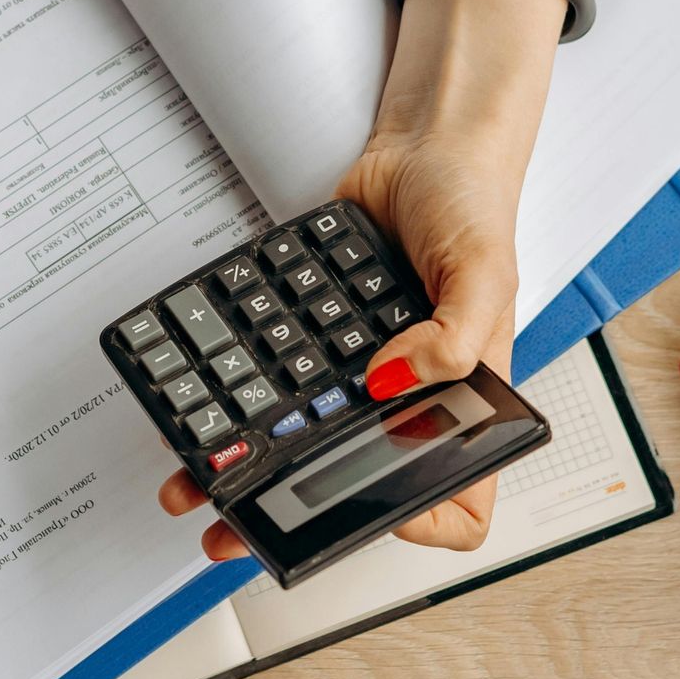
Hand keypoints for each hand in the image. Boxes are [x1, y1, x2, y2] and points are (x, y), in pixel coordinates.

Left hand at [157, 0, 588, 564]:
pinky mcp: (314, 338)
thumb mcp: (484, 270)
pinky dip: (236, 399)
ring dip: (246, 467)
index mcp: (465, 400)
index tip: (372, 519)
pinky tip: (198, 404)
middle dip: (293, 515)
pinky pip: (274, 380)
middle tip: (238, 531)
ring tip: (195, 482)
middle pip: (356, 482)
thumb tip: (391, 386)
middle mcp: (410, 399)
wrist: (420, 147)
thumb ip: (454, 337)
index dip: (421, 523)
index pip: (458, 497)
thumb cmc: (472, 205)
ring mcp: (359, 373)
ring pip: (304, 441)